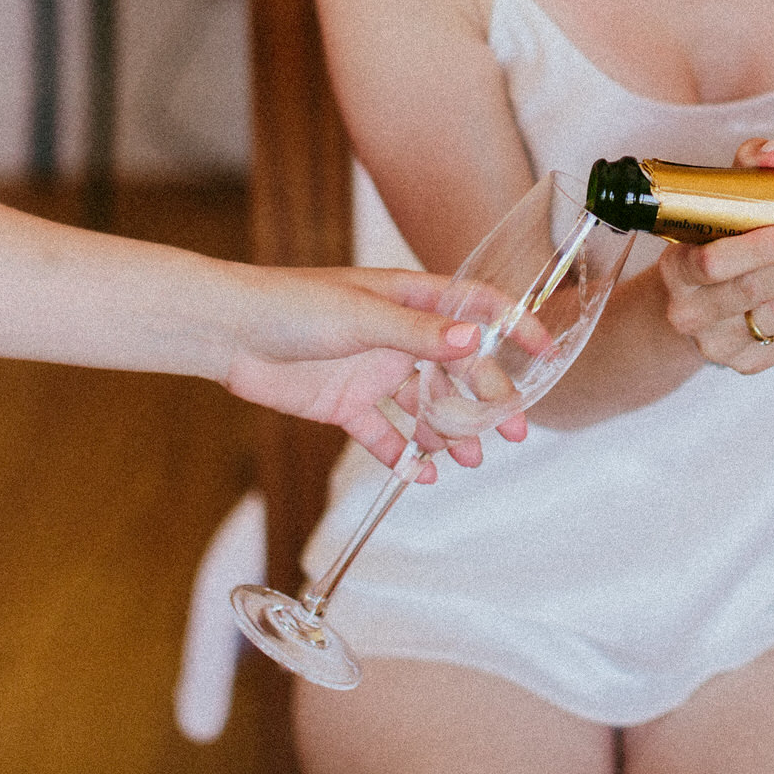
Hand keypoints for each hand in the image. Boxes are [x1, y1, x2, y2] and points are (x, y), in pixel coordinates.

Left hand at [219, 265, 524, 480]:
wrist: (228, 332)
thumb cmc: (292, 305)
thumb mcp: (362, 316)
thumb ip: (420, 334)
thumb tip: (476, 340)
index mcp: (408, 300)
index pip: (474, 309)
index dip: (513, 326)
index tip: (545, 352)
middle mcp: (397, 336)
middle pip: (458, 368)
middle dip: (488, 398)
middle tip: (513, 431)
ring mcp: (373, 372)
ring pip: (426, 406)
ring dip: (450, 431)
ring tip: (470, 458)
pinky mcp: (346, 405)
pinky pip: (384, 435)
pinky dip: (404, 454)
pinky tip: (422, 473)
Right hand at [659, 137, 773, 373]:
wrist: (693, 301)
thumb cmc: (713, 241)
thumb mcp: (720, 200)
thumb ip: (749, 168)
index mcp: (677, 269)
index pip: (715, 263)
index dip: (763, 247)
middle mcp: (689, 313)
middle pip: (753, 291)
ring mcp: (716, 345)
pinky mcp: (745, 364)